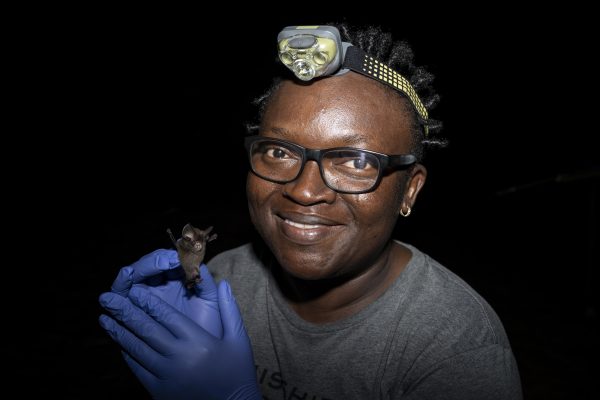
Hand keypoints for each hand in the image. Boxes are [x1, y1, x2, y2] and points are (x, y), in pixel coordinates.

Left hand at [99, 281, 260, 399]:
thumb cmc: (238, 372)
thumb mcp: (238, 339)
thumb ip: (229, 309)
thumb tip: (225, 282)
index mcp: (198, 342)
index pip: (167, 317)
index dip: (148, 302)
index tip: (134, 290)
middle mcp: (180, 357)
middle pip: (147, 330)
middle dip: (125, 312)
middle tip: (107, 298)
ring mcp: (167, 375)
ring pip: (137, 349)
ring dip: (119, 332)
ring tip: (104, 318)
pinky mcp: (160, 391)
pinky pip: (138, 369)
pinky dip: (127, 354)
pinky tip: (120, 343)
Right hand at [110, 249, 221, 337]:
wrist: (203, 358)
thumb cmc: (209, 327)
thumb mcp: (211, 302)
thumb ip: (205, 281)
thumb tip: (199, 262)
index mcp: (177, 280)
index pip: (167, 260)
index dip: (169, 257)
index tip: (176, 260)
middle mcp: (159, 286)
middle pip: (147, 266)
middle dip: (150, 263)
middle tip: (158, 265)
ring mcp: (143, 298)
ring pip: (131, 279)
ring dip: (129, 274)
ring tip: (130, 273)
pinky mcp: (132, 311)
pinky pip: (121, 297)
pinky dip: (119, 290)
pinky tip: (124, 289)